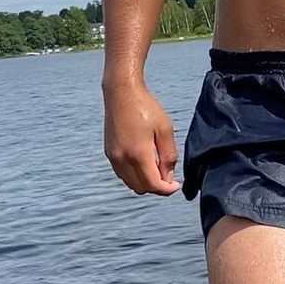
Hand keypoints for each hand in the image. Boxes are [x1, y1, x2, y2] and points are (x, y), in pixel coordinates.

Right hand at [103, 82, 182, 196]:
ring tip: (157, 168)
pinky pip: (123, 175)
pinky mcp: (109, 153)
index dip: (167, 190)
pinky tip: (145, 163)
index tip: (176, 185)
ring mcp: (113, 157)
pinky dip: (134, 176)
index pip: (153, 185)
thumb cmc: (146, 108)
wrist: (122, 93)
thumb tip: (168, 178)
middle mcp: (122, 159)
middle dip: (156, 187)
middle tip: (168, 176)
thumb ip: (168, 156)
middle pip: (141, 188)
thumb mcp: (165, 130)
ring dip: (144, 182)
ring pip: (130, 184)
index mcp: (138, 154)